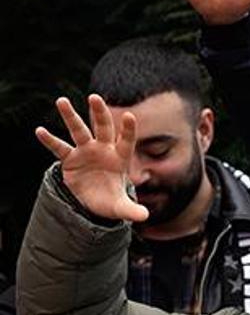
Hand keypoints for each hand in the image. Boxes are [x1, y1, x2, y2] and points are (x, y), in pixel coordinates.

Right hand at [35, 95, 149, 221]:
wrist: (94, 201)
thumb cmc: (111, 200)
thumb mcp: (120, 207)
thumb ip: (131, 210)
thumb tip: (144, 217)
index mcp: (120, 158)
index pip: (126, 141)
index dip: (128, 130)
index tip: (130, 116)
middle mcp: (103, 150)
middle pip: (102, 128)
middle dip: (99, 113)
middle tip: (95, 97)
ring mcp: (86, 152)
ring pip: (78, 131)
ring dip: (70, 116)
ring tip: (62, 100)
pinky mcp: (70, 159)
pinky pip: (59, 147)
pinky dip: (50, 140)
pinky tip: (40, 131)